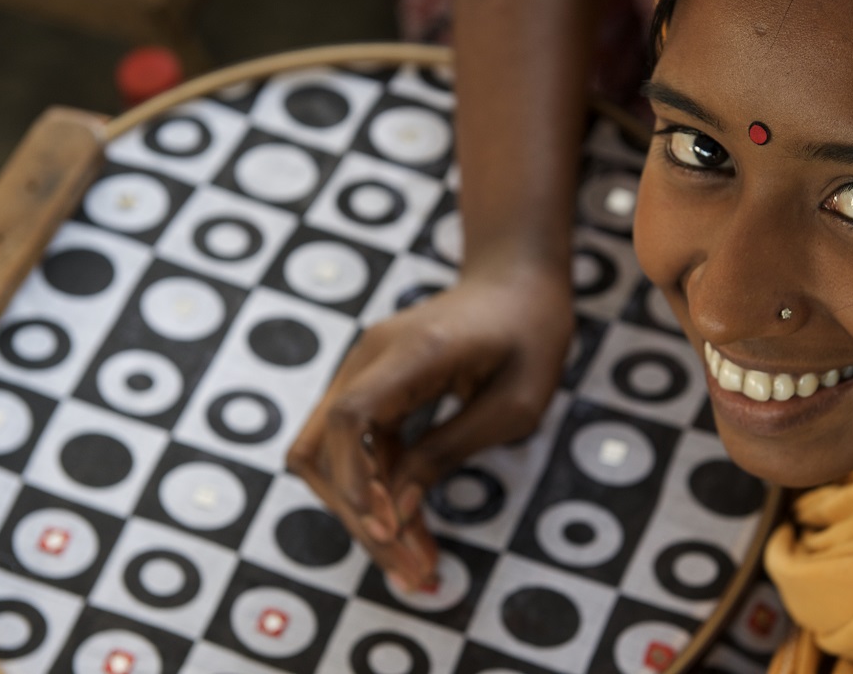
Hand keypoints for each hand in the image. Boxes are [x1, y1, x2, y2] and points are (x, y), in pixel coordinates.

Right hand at [286, 266, 573, 589]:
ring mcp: (362, 372)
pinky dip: (378, 495)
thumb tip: (398, 512)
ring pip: (329, 458)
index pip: (349, 416)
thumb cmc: (529, 333)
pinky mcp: (369, 390)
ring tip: (415, 566)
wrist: (515, 282)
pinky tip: (412, 534)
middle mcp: (371, 357)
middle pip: (323, 447)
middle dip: (359, 516)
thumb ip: (450, 451)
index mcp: (414, 351)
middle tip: (412, 571)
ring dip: (365, 515)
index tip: (389, 527)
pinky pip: (355, 451)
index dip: (356, 478)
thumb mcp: (514, 403)